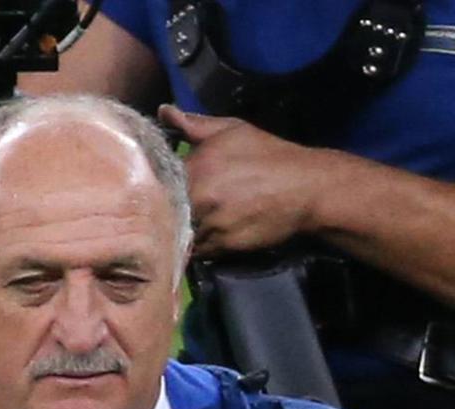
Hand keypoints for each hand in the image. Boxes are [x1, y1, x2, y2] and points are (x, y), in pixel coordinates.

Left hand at [162, 104, 342, 255]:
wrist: (307, 189)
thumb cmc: (268, 155)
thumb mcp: (231, 130)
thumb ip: (193, 124)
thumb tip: (163, 111)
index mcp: (195, 169)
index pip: (155, 182)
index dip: (150, 185)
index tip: (147, 186)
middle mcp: (200, 200)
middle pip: (163, 213)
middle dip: (160, 211)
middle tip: (156, 210)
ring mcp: (212, 226)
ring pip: (179, 234)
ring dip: (176, 232)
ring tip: (174, 226)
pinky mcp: (226, 247)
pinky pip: (198, 251)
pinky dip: (195, 246)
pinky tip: (197, 237)